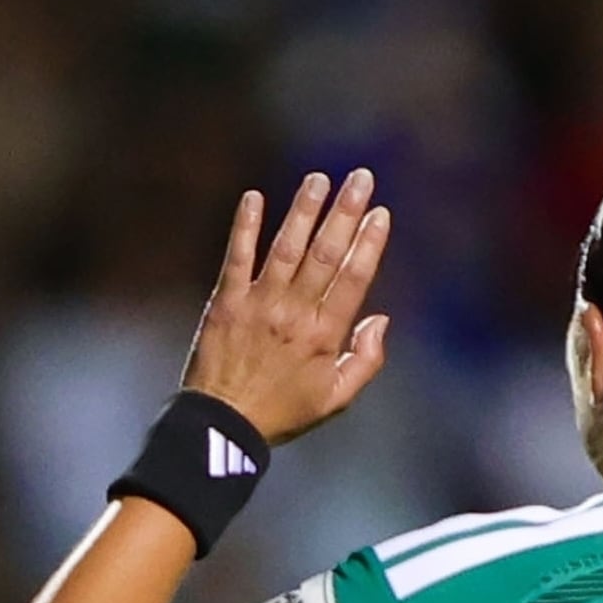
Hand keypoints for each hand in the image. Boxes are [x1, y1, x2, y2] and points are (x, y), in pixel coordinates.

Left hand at [179, 171, 394, 446]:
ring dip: (303, 210)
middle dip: (345, 212)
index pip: (353, 278)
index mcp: (324, 335)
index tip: (380, 213)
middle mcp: (294, 313)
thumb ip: (365, 360)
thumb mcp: (335, 400)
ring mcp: (258, 304)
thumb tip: (381, 319)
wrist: (221, 423)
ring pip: (286, 248)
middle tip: (360, 178)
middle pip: (324, 254)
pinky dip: (244, 227)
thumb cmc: (281, 412)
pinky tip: (253, 197)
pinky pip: (237, 257)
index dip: (369, 243)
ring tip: (318, 179)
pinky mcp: (226, 302)